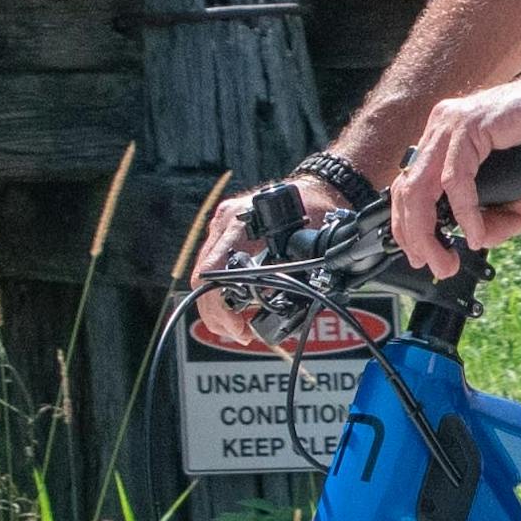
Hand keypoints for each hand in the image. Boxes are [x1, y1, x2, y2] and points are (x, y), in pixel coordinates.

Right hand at [179, 159, 365, 352]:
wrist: (318, 186)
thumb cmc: (317, 208)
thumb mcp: (311, 242)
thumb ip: (299, 271)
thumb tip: (294, 309)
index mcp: (242, 222)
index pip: (213, 270)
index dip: (219, 305)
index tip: (238, 326)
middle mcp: (225, 222)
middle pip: (202, 278)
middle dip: (217, 314)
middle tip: (239, 333)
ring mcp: (221, 226)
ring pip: (203, 275)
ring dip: (215, 305)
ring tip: (236, 328)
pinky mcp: (224, 232)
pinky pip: (212, 266)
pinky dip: (219, 290)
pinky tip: (233, 308)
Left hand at [387, 66, 520, 272]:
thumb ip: (500, 219)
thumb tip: (479, 241)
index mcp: (444, 141)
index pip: (409, 187)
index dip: (408, 226)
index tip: (424, 256)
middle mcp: (441, 129)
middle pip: (407, 189)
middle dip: (414, 236)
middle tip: (435, 265)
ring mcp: (452, 124)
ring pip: (420, 185)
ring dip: (428, 230)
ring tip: (447, 258)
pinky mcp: (470, 124)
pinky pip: (455, 177)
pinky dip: (463, 211)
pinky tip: (475, 232)